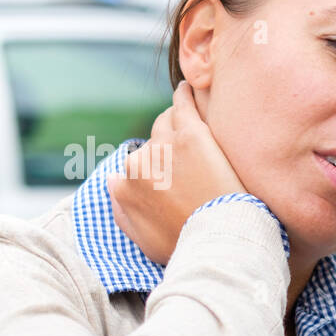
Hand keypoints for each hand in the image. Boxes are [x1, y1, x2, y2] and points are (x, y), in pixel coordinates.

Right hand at [108, 81, 247, 265]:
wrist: (220, 240)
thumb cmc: (187, 246)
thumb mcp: (145, 241)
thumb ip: (123, 212)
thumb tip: (115, 183)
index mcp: (124, 188)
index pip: (134, 166)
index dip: (155, 169)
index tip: (173, 175)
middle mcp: (138, 164)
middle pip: (151, 144)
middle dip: (167, 149)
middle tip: (192, 159)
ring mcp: (163, 147)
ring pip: (166, 122)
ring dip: (177, 122)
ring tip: (191, 122)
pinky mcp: (190, 135)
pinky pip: (183, 104)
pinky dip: (185, 95)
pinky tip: (190, 90)